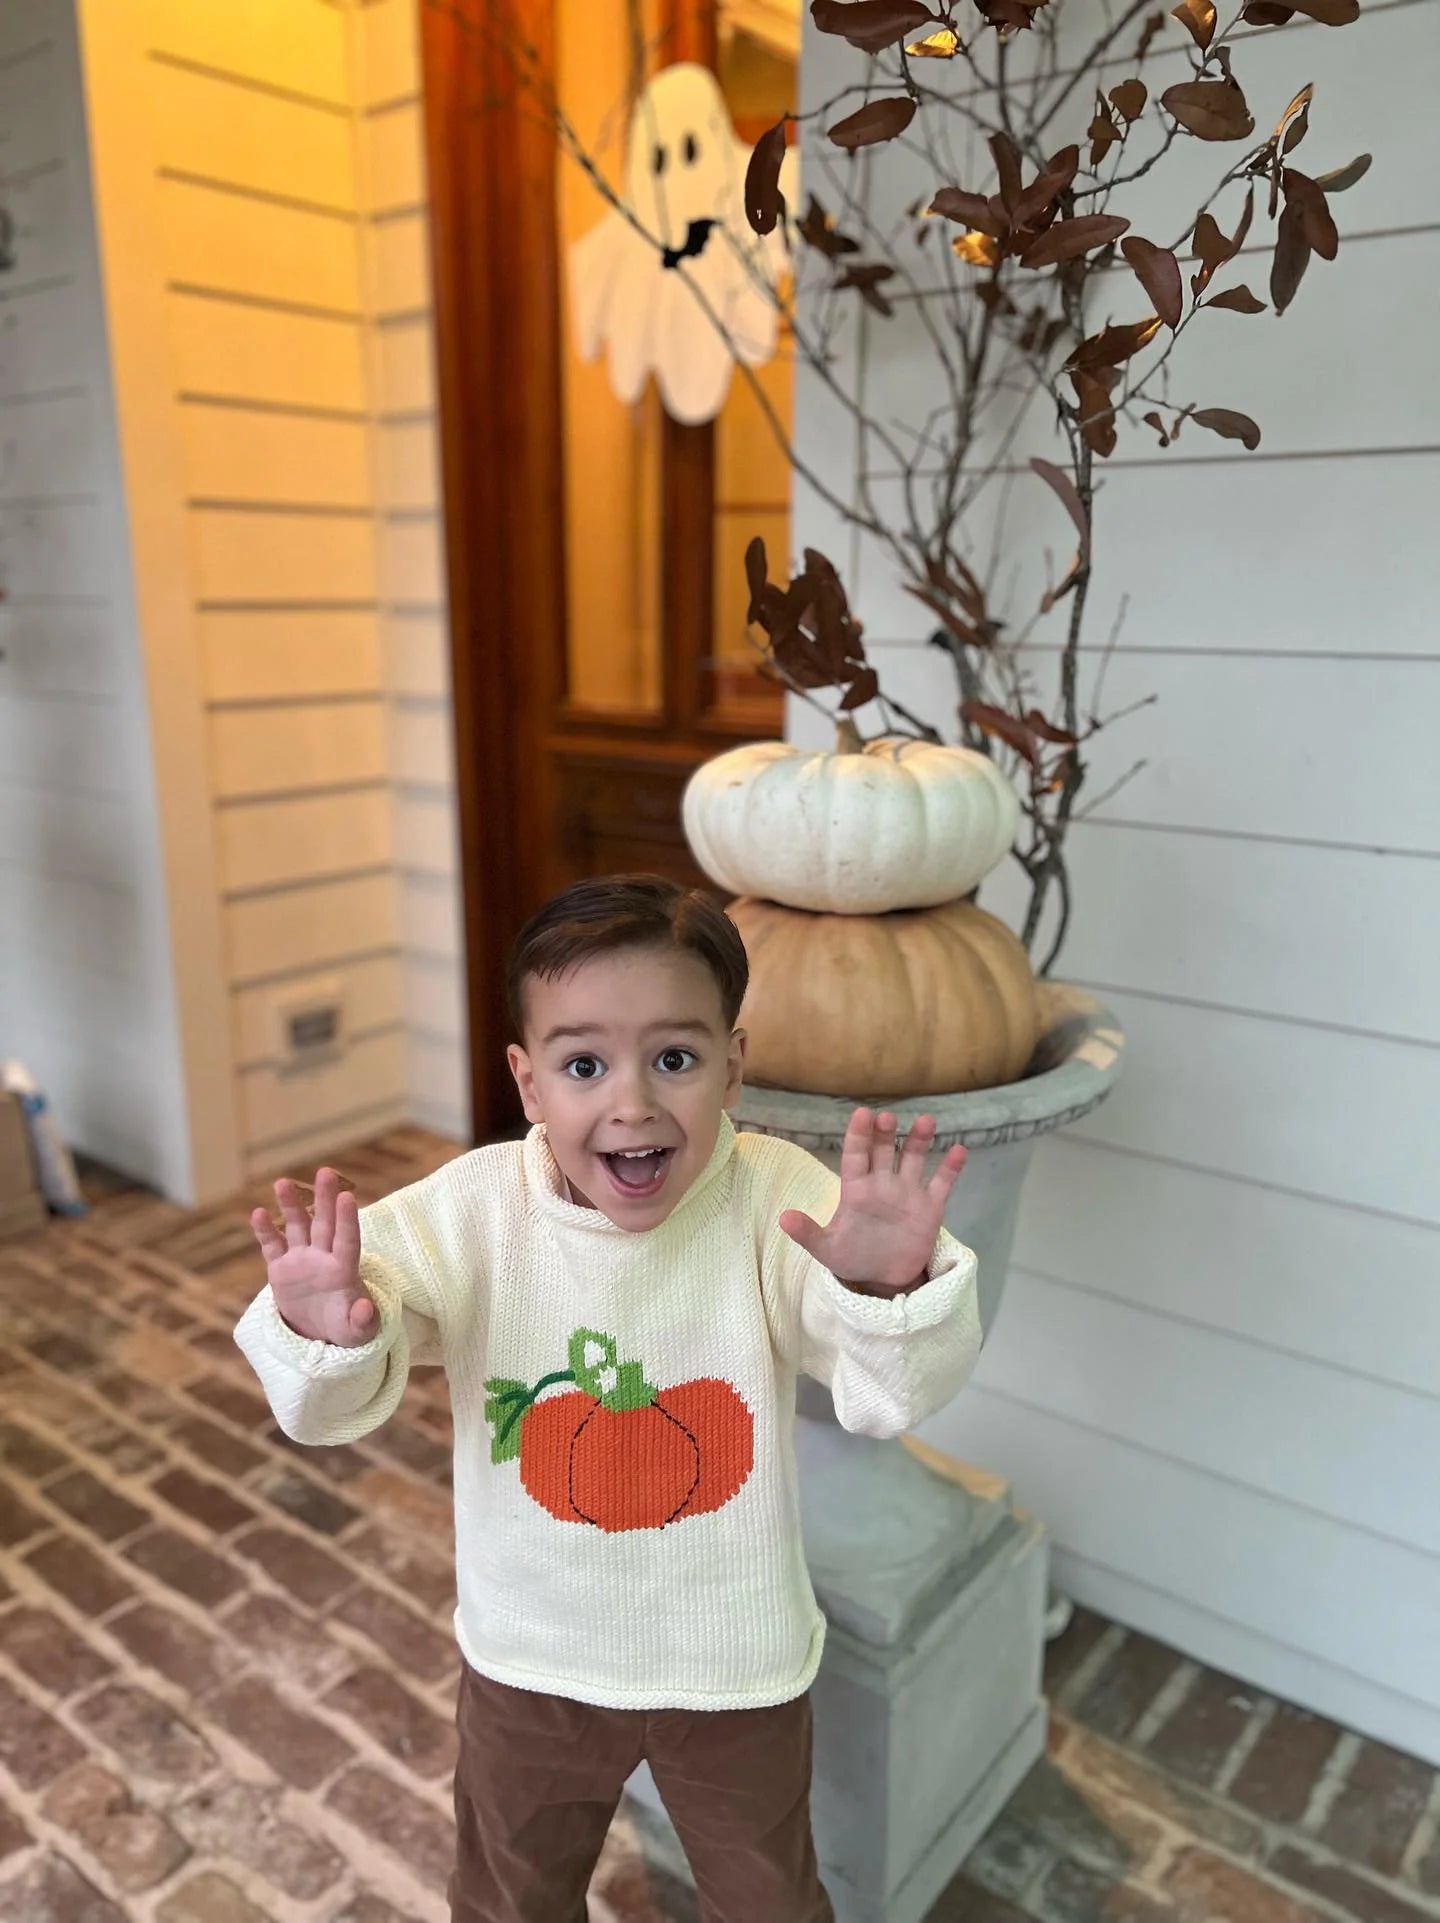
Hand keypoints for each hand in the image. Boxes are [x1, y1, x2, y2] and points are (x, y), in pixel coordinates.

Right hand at [249, 1167, 375, 1347]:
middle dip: (324, 1199)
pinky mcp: (281, 1269)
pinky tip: (257, 1213)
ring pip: (296, 1227)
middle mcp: (323, 1257)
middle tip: (326, 1172)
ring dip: (291, 1205)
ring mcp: (301, 1260)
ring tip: (282, 1182)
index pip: (347, 1240)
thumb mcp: (357, 1332)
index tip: (347, 1196)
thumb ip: (363, 1321)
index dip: (347, 1220)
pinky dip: (265, 1231)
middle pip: (324, 1224)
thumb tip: (365, 1309)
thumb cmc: (345, 1328)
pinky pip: (272, 1246)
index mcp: (345, 1270)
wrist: (320, 1334)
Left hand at [779, 1109, 965, 1296]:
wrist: (883, 1278)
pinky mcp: (930, 1207)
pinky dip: (951, 1168)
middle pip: (884, 1151)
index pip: (855, 1156)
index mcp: (857, 1190)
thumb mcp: (827, 1249)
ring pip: (914, 1158)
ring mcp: (908, 1193)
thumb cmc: (853, 1256)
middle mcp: (883, 1184)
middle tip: (886, 1117)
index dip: (858, 1135)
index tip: (862, 1115)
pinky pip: (942, 1183)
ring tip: (926, 1121)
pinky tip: (959, 1150)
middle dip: (885, 1133)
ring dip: (919, 1140)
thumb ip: (808, 1233)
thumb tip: (783, 1219)